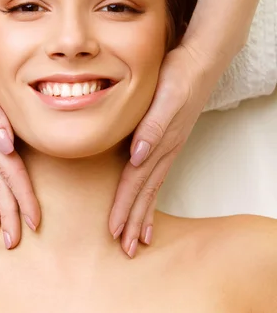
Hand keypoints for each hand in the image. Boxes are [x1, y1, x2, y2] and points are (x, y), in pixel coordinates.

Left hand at [109, 40, 229, 257]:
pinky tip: (147, 201)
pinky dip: (151, 194)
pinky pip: (158, 175)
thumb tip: (137, 156)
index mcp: (159, 143)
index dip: (124, 207)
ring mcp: (168, 147)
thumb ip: (150, 127)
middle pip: (145, 193)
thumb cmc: (178, 77)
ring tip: (138, 238)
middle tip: (126, 250)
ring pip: (152, 188)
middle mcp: (163, 150)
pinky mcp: (168, 140)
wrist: (199, 62)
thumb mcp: (163, 98)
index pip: (136, 182)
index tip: (114, 232)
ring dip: (143, 214)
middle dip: (134, 222)